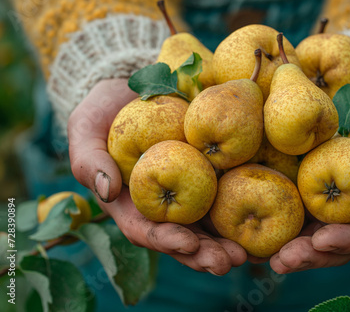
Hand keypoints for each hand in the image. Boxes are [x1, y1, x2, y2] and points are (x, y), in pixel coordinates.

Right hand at [68, 79, 246, 274]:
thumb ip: (89, 160)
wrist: (132, 91)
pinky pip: (224, 197)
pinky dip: (241, 212)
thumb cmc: (103, 113)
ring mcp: (186, 192)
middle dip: (204, 253)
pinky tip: (261, 222)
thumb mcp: (85, 130)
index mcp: (130, 204)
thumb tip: (108, 191)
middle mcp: (160, 205)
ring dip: (226, 243)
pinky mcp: (207, 176)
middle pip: (182, 237)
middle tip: (228, 261)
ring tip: (247, 253)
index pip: (146, 231)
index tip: (187, 242)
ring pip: (207, 226)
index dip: (165, 240)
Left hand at [269, 85, 349, 273]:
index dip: (348, 240)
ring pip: (307, 238)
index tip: (324, 238)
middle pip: (333, 246)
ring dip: (286, 251)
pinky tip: (244, 238)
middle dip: (309, 256)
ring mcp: (324, 207)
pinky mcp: (301, 195)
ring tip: (262, 257)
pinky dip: (268, 230)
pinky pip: (286, 216)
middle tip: (283, 259)